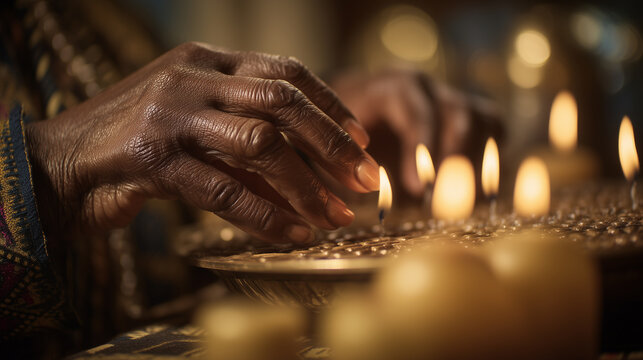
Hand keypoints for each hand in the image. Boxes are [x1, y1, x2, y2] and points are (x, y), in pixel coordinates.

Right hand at [26, 42, 379, 243]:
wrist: (60, 159)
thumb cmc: (135, 141)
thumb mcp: (195, 119)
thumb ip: (242, 131)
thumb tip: (308, 169)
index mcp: (206, 60)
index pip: (285, 71)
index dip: (331, 105)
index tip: (361, 139)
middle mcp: (191, 76)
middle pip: (283, 101)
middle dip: (332, 143)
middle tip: (364, 179)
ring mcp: (170, 113)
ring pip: (260, 144)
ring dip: (305, 185)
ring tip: (335, 215)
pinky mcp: (151, 157)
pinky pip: (223, 189)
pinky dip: (264, 215)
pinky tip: (292, 233)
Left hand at [332, 69, 501, 197]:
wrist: (351, 113)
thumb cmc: (337, 135)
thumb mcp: (333, 146)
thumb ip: (345, 164)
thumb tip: (365, 193)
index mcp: (391, 87)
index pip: (415, 109)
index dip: (421, 147)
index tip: (417, 187)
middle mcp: (427, 88)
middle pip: (459, 113)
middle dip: (453, 159)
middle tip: (442, 200)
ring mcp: (450, 99)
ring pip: (484, 120)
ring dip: (475, 163)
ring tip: (457, 202)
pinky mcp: (468, 115)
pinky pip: (494, 129)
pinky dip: (490, 158)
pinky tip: (472, 192)